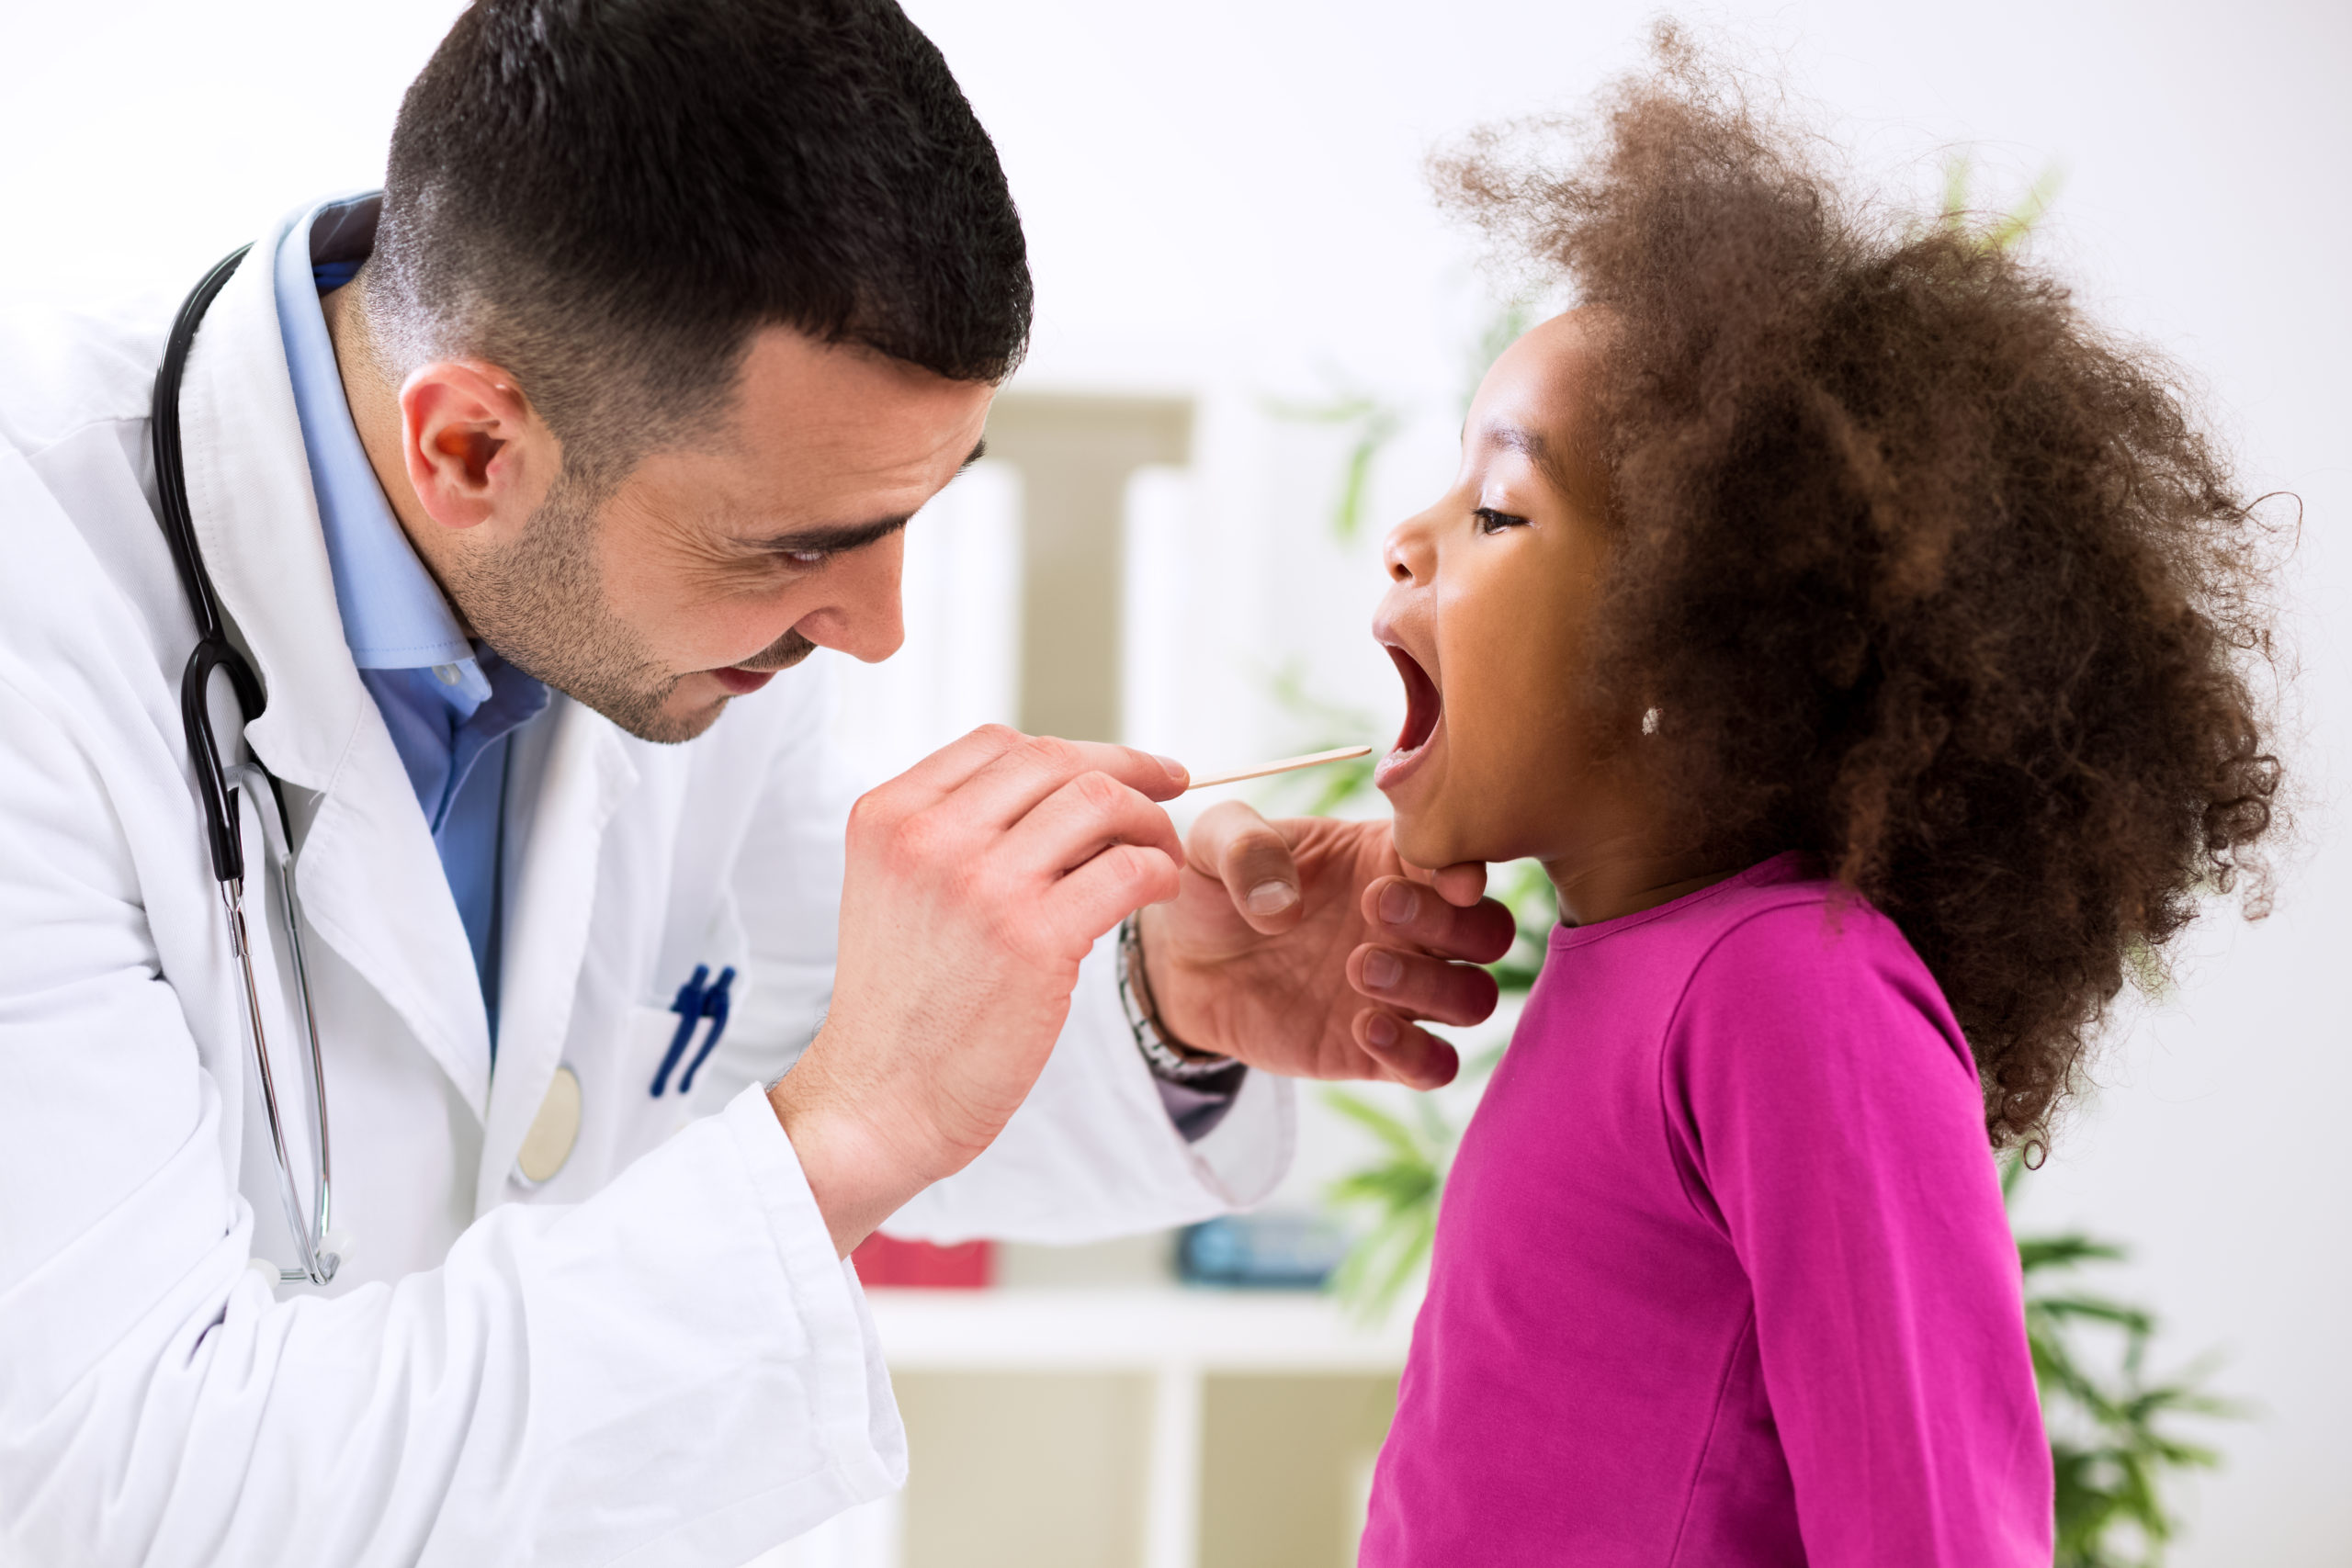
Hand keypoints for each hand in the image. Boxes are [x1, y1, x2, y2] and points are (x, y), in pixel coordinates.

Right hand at [769, 727, 1188, 1254]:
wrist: (877, 1102)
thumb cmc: (902, 1008)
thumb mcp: (898, 891)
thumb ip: (958, 837)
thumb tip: (1065, 799)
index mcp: (888, 816)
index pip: (999, 744)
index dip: (1074, 750)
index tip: (1120, 770)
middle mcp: (928, 836)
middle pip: (1055, 760)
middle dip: (1126, 770)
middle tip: (1169, 794)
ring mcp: (980, 883)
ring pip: (1098, 800)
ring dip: (1148, 820)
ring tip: (1161, 854)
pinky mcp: (1031, 937)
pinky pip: (1126, 868)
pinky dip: (1158, 870)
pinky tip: (1158, 892)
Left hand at [1138, 803, 1516, 1089]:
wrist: (1183, 967)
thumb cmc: (1215, 889)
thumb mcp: (1213, 843)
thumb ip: (1245, 845)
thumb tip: (1284, 904)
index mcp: (1390, 860)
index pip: (1460, 860)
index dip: (1467, 868)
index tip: (1447, 878)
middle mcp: (1413, 927)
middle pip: (1489, 931)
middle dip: (1452, 923)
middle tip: (1376, 907)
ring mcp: (1402, 992)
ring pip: (1475, 998)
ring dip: (1434, 985)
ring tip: (1358, 968)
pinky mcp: (1377, 1052)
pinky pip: (1436, 1066)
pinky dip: (1418, 1054)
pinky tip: (1364, 1027)